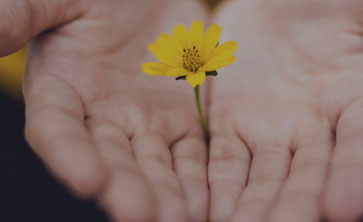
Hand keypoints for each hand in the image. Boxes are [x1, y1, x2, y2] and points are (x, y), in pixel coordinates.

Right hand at [2, 0, 208, 220]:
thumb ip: (22, 15)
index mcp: (63, 88)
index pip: (57, 128)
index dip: (69, 154)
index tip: (87, 179)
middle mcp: (101, 117)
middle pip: (110, 158)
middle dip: (124, 188)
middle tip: (141, 216)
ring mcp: (144, 123)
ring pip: (153, 165)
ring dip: (164, 194)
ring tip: (177, 220)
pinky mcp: (181, 121)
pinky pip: (189, 155)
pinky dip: (196, 179)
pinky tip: (203, 204)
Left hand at [207, 0, 362, 220]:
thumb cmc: (326, 0)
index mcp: (356, 101)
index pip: (361, 147)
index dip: (355, 177)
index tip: (344, 209)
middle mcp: (314, 128)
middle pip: (308, 177)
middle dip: (296, 207)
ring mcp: (270, 130)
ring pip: (263, 179)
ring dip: (254, 208)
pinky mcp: (231, 124)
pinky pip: (225, 161)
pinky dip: (219, 186)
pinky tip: (214, 211)